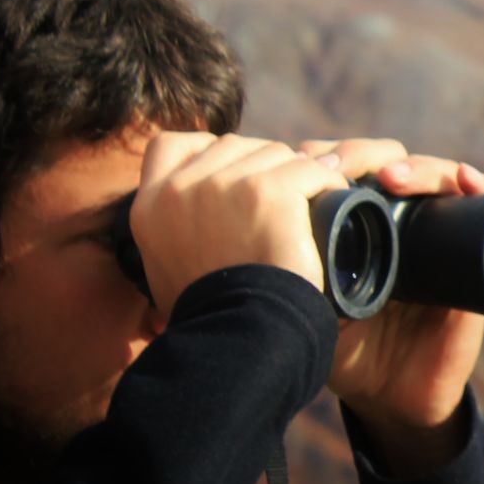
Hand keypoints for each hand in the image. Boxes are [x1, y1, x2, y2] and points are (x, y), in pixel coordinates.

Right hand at [130, 132, 349, 313]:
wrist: (238, 338)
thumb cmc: (213, 315)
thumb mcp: (168, 267)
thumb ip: (177, 230)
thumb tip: (203, 218)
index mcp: (149, 204)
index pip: (173, 145)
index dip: (209, 153)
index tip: (236, 177)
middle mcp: (180, 188)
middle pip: (234, 146)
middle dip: (262, 167)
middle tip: (285, 203)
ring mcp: (224, 184)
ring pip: (275, 154)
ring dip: (297, 176)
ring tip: (309, 209)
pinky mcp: (269, 190)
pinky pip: (311, 169)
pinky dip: (328, 183)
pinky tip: (333, 202)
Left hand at [299, 138, 483, 472]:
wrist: (392, 397)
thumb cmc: (344, 351)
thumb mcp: (302, 307)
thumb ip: (270, 276)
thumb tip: (214, 233)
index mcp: (359, 227)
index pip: (350, 169)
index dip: (331, 156)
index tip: (304, 161)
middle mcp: (402, 222)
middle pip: (393, 164)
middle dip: (368, 155)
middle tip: (348, 167)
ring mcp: (442, 233)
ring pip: (439, 176)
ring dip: (421, 167)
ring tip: (395, 176)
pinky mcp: (478, 255)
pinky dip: (481, 185)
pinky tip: (467, 181)